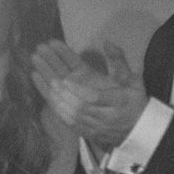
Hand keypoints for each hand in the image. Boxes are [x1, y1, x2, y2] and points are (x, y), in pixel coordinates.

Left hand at [30, 40, 145, 149]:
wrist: (137, 130)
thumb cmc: (135, 100)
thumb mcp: (133, 80)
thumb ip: (120, 62)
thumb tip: (107, 43)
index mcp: (118, 102)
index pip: (95, 98)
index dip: (80, 90)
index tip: (66, 79)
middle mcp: (104, 116)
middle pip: (75, 103)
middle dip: (57, 84)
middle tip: (42, 64)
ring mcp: (92, 125)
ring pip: (66, 111)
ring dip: (49, 92)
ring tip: (35, 72)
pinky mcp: (83, 131)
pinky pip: (64, 118)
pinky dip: (51, 102)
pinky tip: (41, 87)